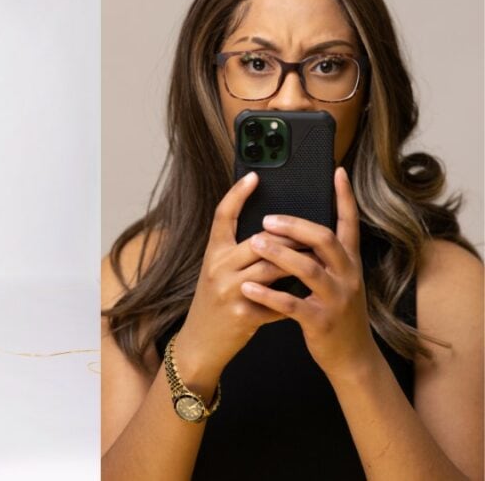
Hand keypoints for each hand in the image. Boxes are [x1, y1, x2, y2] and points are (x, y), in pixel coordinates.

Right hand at [174, 172, 295, 386]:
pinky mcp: (241, 314)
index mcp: (213, 253)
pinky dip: (293, 298)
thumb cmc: (216, 303)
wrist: (201, 342)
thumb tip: (275, 232)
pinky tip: (307, 296)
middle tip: (314, 232)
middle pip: (259, 240)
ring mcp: (229, 291)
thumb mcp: (218, 271)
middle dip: (290, 236)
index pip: (222, 216)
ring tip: (318, 259)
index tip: (254, 176)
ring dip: (298, 264)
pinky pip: (276, 302)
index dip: (237, 194)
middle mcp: (218, 268)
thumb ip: (239, 252)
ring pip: (272, 268)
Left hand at [238, 167, 376, 378]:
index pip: (349, 223)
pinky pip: (292, 304)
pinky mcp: (321, 321)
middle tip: (268, 218)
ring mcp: (335, 299)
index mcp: (349, 263)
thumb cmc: (335, 313)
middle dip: (296, 225)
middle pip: (325, 240)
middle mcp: (347, 276)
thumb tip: (299, 229)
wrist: (352, 357)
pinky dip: (269, 294)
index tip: (337, 172)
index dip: (344, 198)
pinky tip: (248, 287)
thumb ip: (324, 257)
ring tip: (254, 243)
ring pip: (308, 269)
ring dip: (279, 254)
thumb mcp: (339, 281)